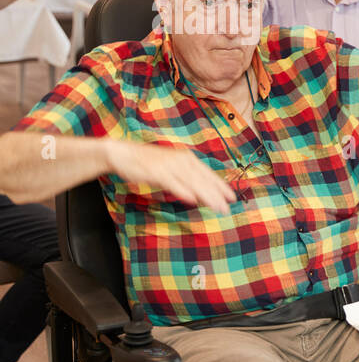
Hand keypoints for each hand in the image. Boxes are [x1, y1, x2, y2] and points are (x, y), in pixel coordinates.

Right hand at [108, 140, 236, 214]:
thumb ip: (186, 179)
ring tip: (216, 207)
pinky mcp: (156, 172)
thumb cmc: (148, 163)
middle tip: (227, 208)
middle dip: (217, 195)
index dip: (221, 186)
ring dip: (205, 195)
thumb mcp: (171, 169)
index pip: (208, 174)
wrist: (122, 153)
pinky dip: (182, 191)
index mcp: (187, 159)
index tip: (232, 198)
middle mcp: (181, 161)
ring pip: (192, 182)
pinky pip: (172, 183)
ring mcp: (169, 166)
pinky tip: (192, 200)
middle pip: (203, 180)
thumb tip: (200, 194)